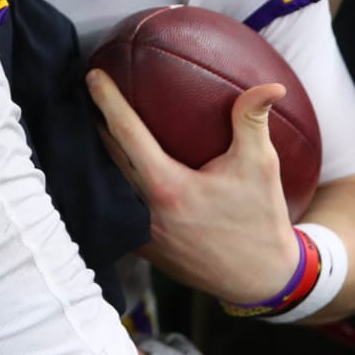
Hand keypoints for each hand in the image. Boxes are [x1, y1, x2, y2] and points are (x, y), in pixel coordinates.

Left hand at [87, 69, 299, 305]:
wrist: (261, 279)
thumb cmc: (260, 219)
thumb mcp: (260, 167)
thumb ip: (253, 121)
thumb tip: (270, 86)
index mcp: (167, 186)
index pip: (126, 132)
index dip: (106, 100)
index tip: (92, 74)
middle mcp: (143, 208)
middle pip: (104, 153)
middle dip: (91, 118)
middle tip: (83, 87)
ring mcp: (137, 229)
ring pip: (102, 180)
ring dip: (92, 150)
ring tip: (85, 117)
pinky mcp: (138, 244)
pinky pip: (111, 204)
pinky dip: (104, 180)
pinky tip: (100, 161)